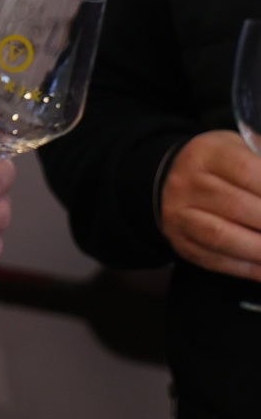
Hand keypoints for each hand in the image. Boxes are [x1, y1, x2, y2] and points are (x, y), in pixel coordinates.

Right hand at [162, 130, 260, 280]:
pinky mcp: (181, 242)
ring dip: (260, 250)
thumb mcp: (240, 149)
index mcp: (207, 153)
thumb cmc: (220, 166)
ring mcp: (179, 215)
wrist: (168, 181)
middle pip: (238, 206)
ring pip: (222, 236)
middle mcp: (188, 183)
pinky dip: (249, 269)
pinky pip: (216, 260)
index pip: (248, 171)